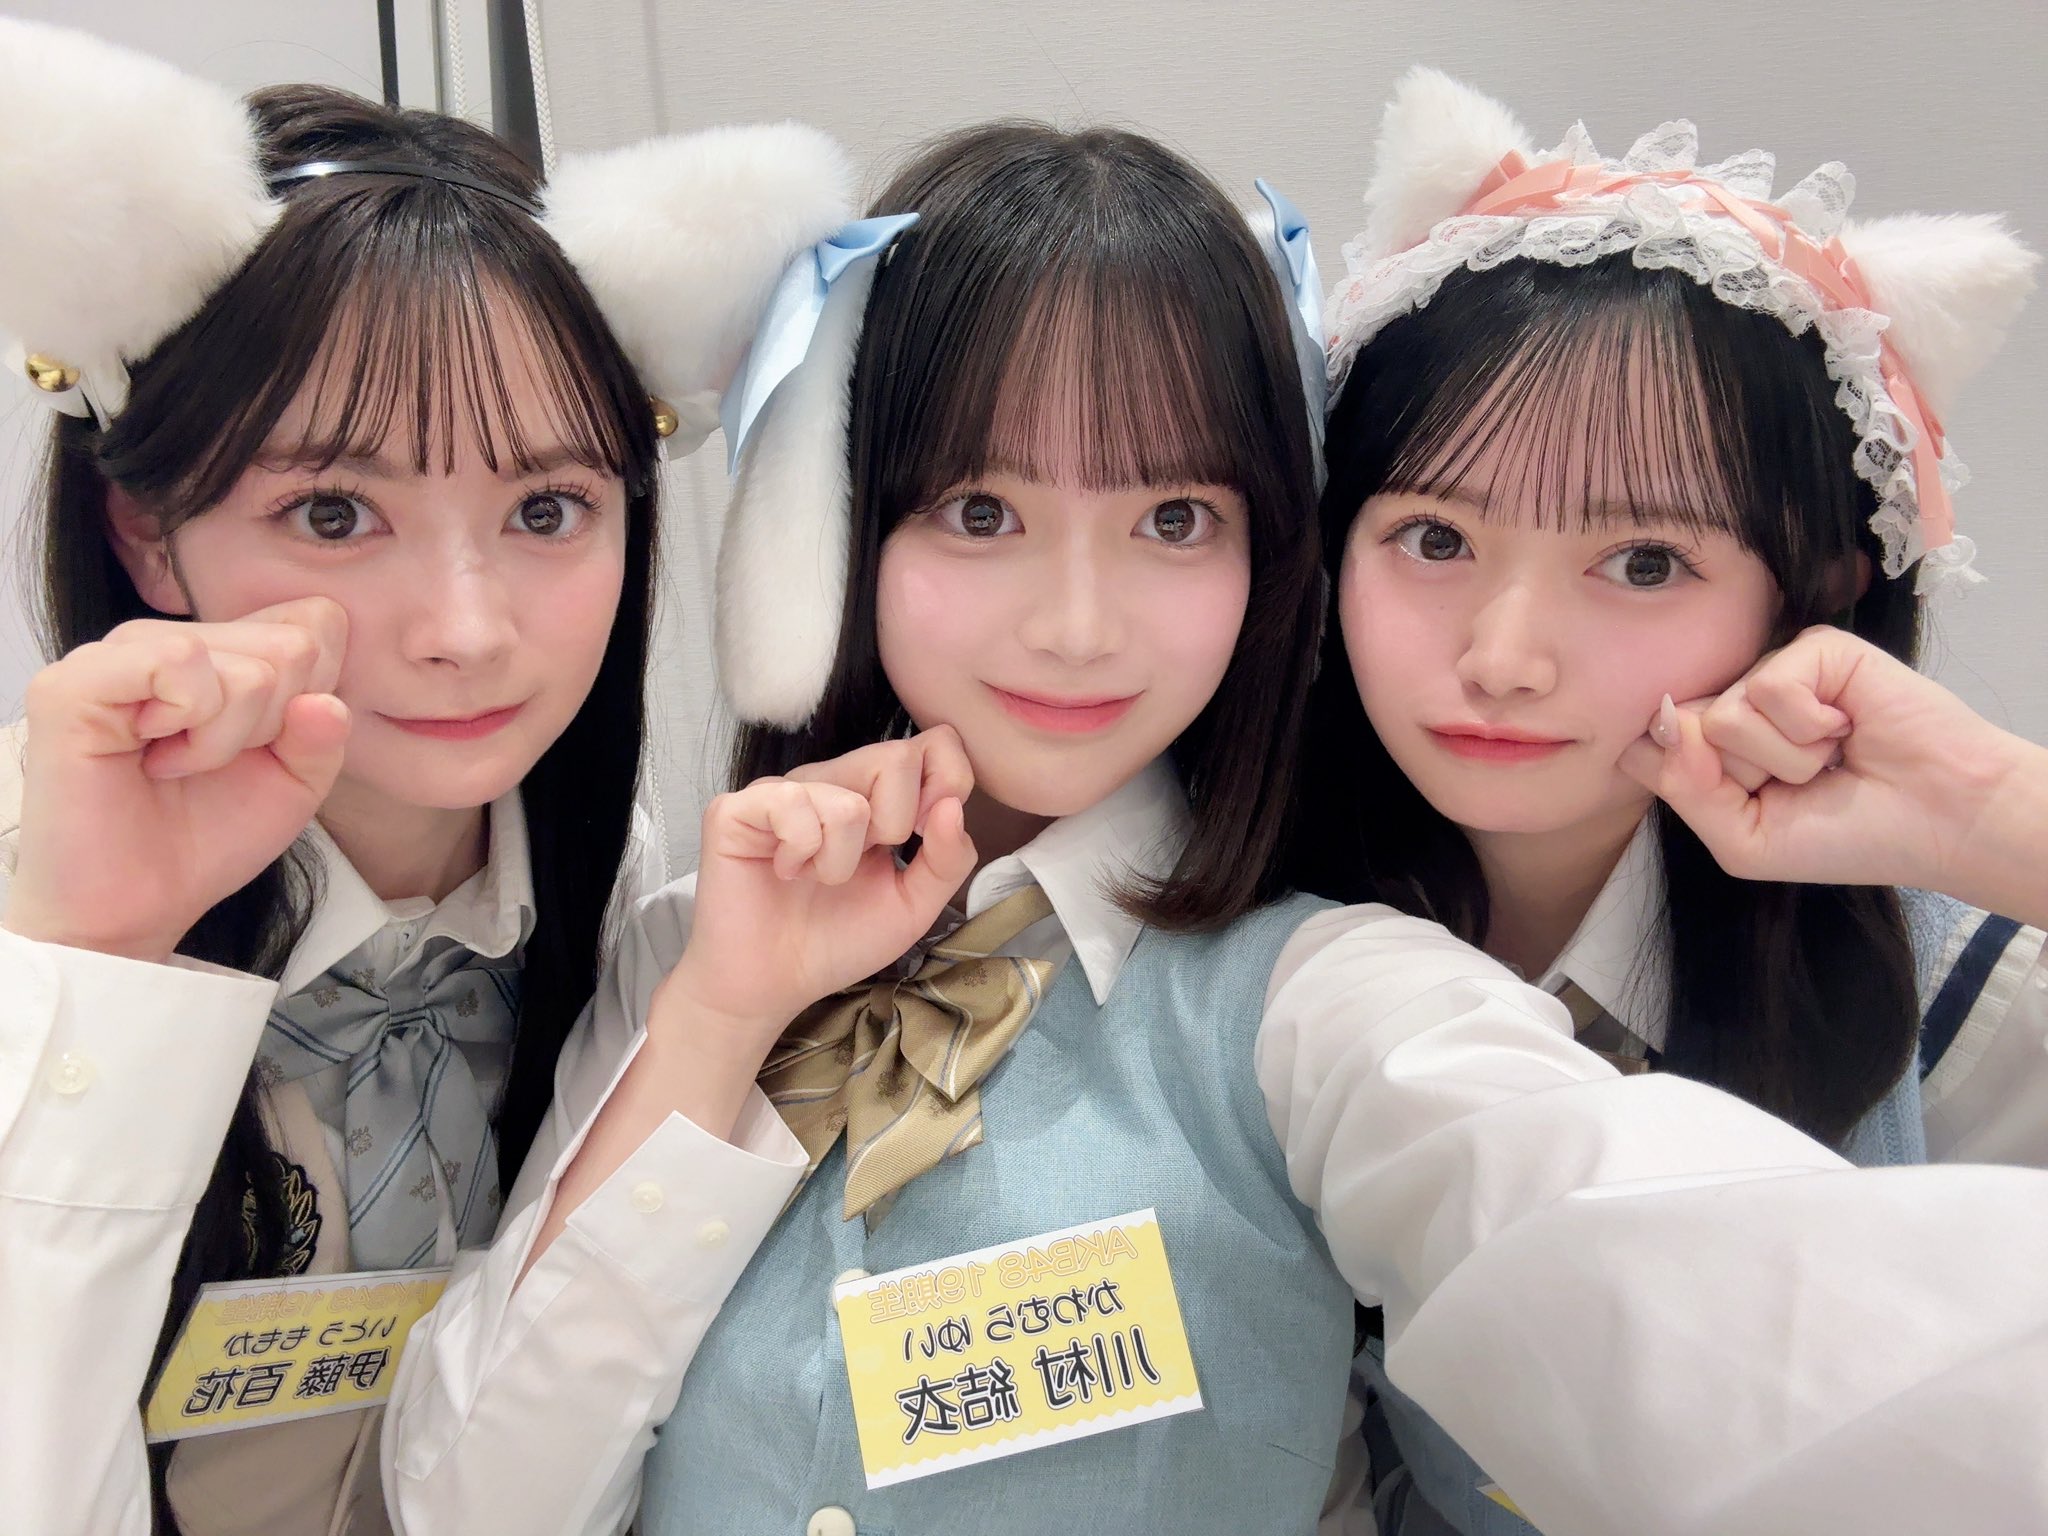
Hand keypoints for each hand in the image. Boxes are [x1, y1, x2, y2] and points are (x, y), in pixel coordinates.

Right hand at [3, 599, 350, 961]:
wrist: (143, 904)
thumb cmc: (208, 838)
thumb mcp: (296, 784)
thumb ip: (325, 736)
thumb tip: (325, 701)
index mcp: (218, 649)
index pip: (317, 622)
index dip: (312, 695)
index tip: (263, 746)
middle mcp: (167, 639)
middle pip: (292, 643)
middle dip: (272, 724)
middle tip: (211, 762)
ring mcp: (117, 653)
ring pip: (247, 665)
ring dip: (229, 738)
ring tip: (177, 764)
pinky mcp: (74, 682)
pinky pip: (178, 661)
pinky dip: (190, 727)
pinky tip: (153, 757)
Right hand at [662, 727, 978, 1041]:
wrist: (774, 985)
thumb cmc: (839, 941)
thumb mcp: (913, 906)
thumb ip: (947, 858)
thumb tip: (952, 805)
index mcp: (878, 796)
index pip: (934, 745)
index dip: (946, 784)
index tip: (922, 838)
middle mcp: (832, 781)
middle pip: (896, 757)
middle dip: (894, 826)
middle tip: (862, 863)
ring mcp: (785, 790)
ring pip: (848, 799)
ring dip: (841, 861)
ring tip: (817, 878)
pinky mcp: (739, 808)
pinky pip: (793, 807)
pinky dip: (800, 854)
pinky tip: (784, 871)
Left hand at [1619, 626, 2045, 909]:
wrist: (1940, 820)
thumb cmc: (1845, 836)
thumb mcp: (1742, 839)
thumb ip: (1682, 786)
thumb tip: (1662, 715)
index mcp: (1710, 750)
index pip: (1645, 752)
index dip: (1688, 785)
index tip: (1747, 804)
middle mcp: (1734, 704)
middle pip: (1679, 733)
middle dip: (1742, 778)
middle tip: (1804, 784)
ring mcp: (1771, 672)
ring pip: (1722, 716)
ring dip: (1785, 759)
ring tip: (1831, 757)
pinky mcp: (1813, 647)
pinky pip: (1769, 687)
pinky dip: (1811, 728)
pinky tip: (1848, 728)